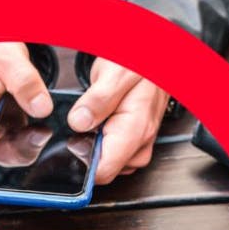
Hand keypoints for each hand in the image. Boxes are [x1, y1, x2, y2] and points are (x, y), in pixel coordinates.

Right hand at [0, 42, 51, 166]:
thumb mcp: (8, 56)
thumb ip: (25, 81)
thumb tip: (41, 108)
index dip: (1, 155)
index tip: (29, 141)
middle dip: (22, 146)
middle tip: (43, 130)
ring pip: (5, 154)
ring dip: (26, 143)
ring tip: (41, 126)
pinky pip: (9, 147)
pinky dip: (25, 139)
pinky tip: (33, 125)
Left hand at [70, 58, 168, 183]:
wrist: (157, 57)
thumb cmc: (140, 62)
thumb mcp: (115, 73)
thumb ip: (98, 99)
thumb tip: (79, 123)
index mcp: (135, 130)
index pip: (104, 171)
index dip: (82, 163)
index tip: (71, 145)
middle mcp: (141, 142)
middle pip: (104, 170)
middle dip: (87, 151)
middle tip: (85, 121)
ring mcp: (140, 143)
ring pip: (108, 162)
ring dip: (95, 144)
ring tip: (95, 117)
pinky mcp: (136, 141)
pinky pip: (114, 152)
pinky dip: (102, 140)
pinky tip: (101, 121)